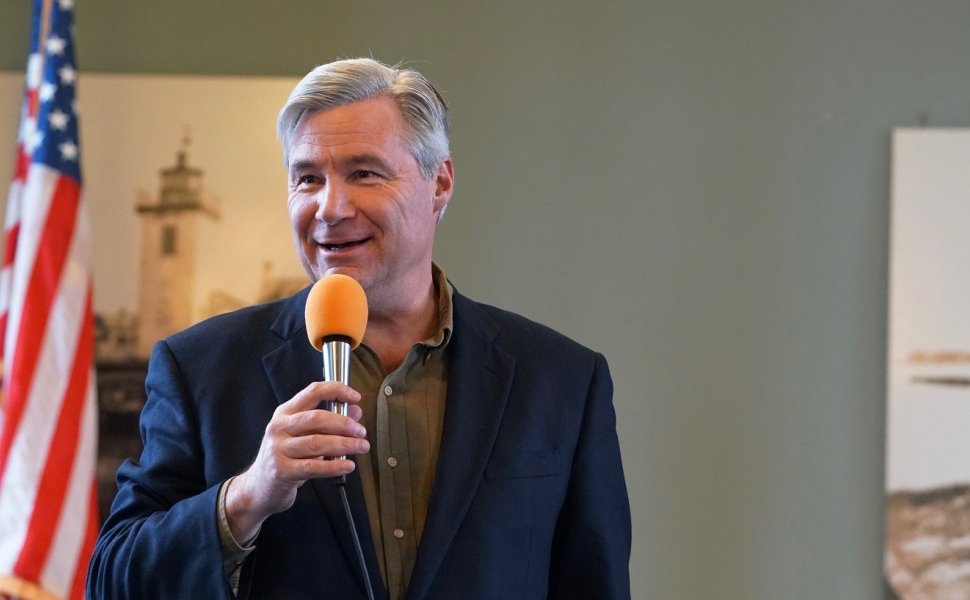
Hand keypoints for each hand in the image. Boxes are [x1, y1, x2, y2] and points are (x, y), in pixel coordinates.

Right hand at [225, 381, 369, 541]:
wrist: (258, 488)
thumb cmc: (285, 458)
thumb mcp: (304, 436)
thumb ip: (329, 422)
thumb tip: (355, 411)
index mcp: (285, 413)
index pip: (312, 392)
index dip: (336, 390)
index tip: (355, 396)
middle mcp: (279, 428)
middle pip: (317, 418)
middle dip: (344, 424)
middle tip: (361, 431)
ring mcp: (278, 449)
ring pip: (317, 442)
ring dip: (344, 444)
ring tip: (361, 447)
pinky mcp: (282, 471)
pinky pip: (313, 466)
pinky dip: (334, 466)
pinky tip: (348, 466)